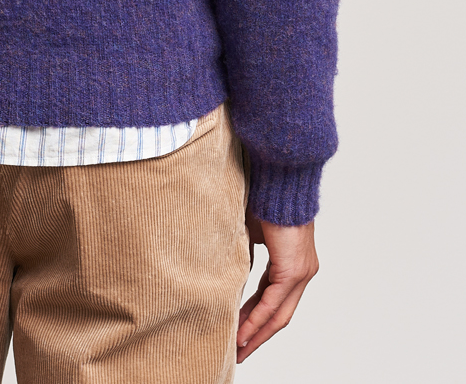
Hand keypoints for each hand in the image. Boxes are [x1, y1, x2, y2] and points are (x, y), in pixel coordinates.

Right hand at [236, 209, 318, 362]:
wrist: (280, 183)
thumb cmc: (266, 198)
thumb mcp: (252, 231)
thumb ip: (246, 251)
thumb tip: (231, 266)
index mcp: (293, 262)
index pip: (275, 298)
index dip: (257, 317)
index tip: (240, 330)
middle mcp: (302, 272)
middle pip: (280, 314)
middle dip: (258, 334)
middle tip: (240, 350)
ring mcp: (301, 273)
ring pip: (278, 313)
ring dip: (256, 332)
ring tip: (239, 348)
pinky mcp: (293, 271)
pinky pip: (273, 303)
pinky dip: (257, 319)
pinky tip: (243, 332)